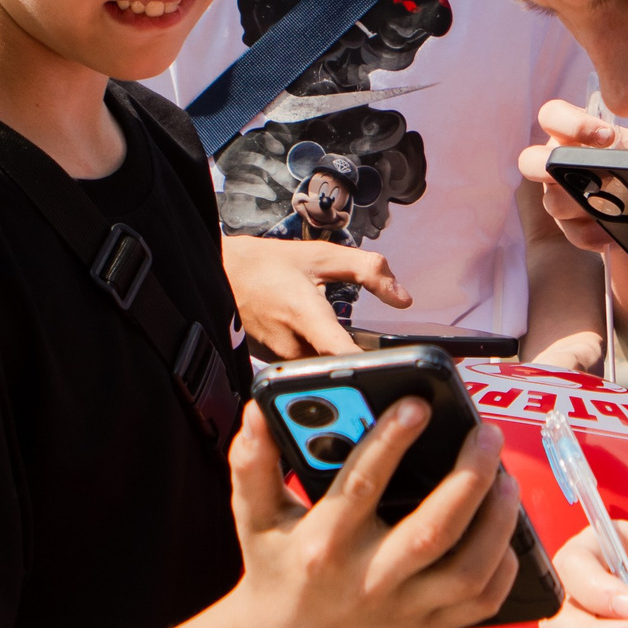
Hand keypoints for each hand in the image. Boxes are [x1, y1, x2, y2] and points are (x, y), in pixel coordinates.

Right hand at [224, 233, 410, 358]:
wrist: (224, 273)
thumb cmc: (271, 264)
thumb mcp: (323, 256)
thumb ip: (368, 271)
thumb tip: (403, 298)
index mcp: (305, 314)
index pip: (339, 353)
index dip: (366, 365)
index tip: (391, 371)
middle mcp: (290, 344)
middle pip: (335, 367)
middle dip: (361, 365)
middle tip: (389, 361)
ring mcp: (280, 359)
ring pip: (321, 371)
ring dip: (340, 365)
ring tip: (360, 354)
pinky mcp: (275, 365)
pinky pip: (306, 370)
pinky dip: (322, 362)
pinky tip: (330, 351)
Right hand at [224, 398, 520, 627]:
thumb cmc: (274, 570)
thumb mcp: (254, 518)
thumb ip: (254, 462)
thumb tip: (257, 410)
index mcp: (323, 545)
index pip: (361, 485)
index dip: (391, 440)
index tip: (418, 404)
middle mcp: (366, 580)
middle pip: (434, 530)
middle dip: (470, 476)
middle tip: (488, 433)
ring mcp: (401, 610)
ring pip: (468, 570)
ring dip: (498, 521)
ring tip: (506, 478)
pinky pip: (480, 602)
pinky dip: (504, 566)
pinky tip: (507, 528)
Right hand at [521, 101, 627, 257]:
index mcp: (574, 134)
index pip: (552, 115)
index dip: (571, 123)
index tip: (606, 136)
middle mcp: (558, 164)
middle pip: (528, 160)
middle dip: (546, 165)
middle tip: (581, 171)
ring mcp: (559, 196)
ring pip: (552, 202)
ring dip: (580, 205)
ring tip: (611, 207)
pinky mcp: (570, 226)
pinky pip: (572, 233)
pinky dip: (592, 234)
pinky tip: (611, 232)